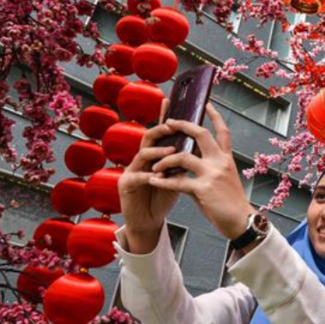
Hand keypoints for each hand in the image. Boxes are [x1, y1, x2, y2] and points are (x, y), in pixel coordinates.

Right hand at [118, 99, 178, 252]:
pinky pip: (136, 176)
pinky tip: (156, 176)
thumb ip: (183, 162)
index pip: (161, 133)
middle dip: (160, 129)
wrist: (149, 221)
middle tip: (173, 126)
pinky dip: (148, 175)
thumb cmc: (162, 197)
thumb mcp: (177, 177)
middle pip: (149, 137)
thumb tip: (200, 146)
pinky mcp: (125, 185)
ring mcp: (131, 170)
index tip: (172, 102)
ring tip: (171, 151)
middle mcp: (141, 159)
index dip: (165, 117)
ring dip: (157, 151)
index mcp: (155, 155)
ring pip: (142, 153)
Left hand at [148, 104, 253, 238]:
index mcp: (226, 159)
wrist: (242, 222)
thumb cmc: (231, 204)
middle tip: (168, 123)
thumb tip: (184, 171)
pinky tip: (154, 181)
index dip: (215, 116)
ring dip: (165, 159)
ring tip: (155, 165)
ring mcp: (212, 174)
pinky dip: (163, 181)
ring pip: (183, 157)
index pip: (223, 132)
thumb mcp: (223, 182)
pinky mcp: (203, 189)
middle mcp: (220, 162)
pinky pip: (178, 181)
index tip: (207, 104)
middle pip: (201, 134)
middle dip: (183, 125)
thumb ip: (204, 172)